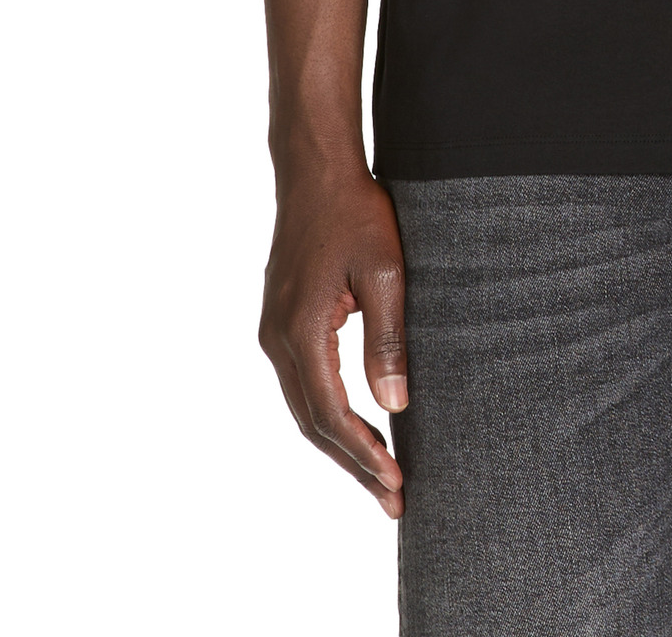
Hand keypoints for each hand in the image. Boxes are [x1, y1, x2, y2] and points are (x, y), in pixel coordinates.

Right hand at [258, 167, 408, 517]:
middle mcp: (277, 339)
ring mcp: (274, 331)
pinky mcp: (281, 321)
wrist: (316, 171)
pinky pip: (304, 384)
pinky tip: (357, 426)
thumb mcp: (386, 271)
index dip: (364, 454)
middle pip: (313, 424)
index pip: (331, 414)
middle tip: (394, 500)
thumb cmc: (356, 212)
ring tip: (380, 476)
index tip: (396, 484)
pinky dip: (329, 414)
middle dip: (353, 464)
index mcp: (300, 331)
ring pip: (305, 408)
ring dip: (341, 444)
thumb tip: (395, 404)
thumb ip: (387, 339)